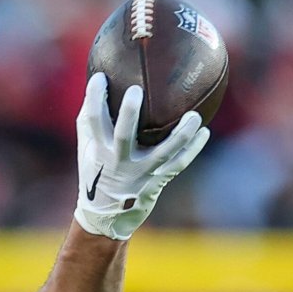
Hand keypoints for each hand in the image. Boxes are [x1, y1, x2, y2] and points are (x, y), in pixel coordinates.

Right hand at [74, 72, 210, 239]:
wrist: (107, 213)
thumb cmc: (97, 170)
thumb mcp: (88, 148)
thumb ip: (92, 119)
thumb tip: (99, 78)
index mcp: (98, 149)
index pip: (92, 120)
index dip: (94, 99)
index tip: (100, 78)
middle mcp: (118, 161)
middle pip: (123, 134)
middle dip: (128, 113)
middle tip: (135, 91)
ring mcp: (139, 173)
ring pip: (163, 152)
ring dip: (181, 134)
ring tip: (194, 116)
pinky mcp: (155, 182)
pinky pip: (178, 163)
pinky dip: (192, 149)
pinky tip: (204, 132)